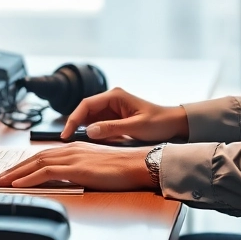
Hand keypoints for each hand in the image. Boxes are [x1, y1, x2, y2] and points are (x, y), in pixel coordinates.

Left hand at [0, 144, 154, 190]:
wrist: (138, 165)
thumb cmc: (123, 169)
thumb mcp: (97, 167)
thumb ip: (81, 169)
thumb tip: (68, 178)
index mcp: (76, 148)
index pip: (44, 155)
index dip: (26, 164)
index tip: (13, 172)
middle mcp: (71, 149)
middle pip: (36, 158)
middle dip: (15, 168)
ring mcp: (72, 158)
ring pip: (36, 164)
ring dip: (16, 173)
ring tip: (1, 182)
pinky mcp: (76, 169)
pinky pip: (46, 173)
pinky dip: (29, 178)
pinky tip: (18, 184)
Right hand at [62, 87, 188, 143]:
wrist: (174, 124)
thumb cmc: (159, 123)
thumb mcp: (136, 127)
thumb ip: (112, 128)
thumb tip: (89, 131)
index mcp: (114, 96)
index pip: (86, 104)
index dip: (73, 119)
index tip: (66, 133)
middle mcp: (111, 100)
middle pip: (85, 110)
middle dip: (75, 124)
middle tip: (66, 140)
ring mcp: (112, 109)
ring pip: (90, 118)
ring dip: (82, 129)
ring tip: (74, 143)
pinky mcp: (115, 118)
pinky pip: (98, 124)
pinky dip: (92, 133)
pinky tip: (89, 143)